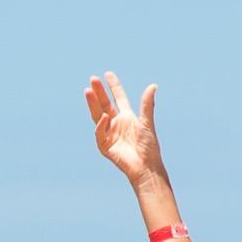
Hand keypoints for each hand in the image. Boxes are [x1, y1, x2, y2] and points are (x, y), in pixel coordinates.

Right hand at [84, 74, 167, 189]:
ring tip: (88, 91)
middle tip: (93, 79)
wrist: (146, 167)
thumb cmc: (148, 147)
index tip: (108, 74)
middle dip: (99, 92)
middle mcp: (116, 123)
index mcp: (126, 117)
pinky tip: (105, 117)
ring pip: (98, 115)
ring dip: (93, 104)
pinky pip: (100, 133)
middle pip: (105, 104)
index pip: (118, 98)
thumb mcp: (147, 123)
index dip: (113, 86)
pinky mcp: (105, 146)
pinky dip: (101, 125)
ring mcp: (109, 133)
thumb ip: (147, 105)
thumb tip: (153, 85)